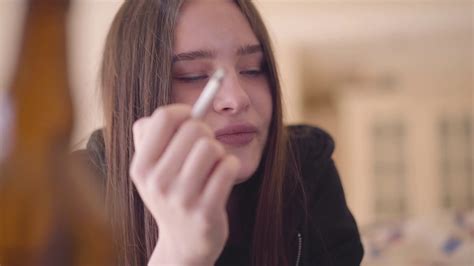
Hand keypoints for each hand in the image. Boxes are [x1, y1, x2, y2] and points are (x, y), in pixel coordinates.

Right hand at [129, 104, 239, 264]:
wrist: (184, 242)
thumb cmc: (172, 193)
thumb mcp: (150, 168)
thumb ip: (152, 134)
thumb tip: (180, 110)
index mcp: (141, 167)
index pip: (163, 117)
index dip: (183, 112)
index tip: (190, 119)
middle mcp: (157, 183)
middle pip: (194, 128)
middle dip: (205, 133)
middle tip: (203, 150)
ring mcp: (182, 199)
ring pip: (212, 146)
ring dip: (218, 152)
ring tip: (211, 167)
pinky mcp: (206, 212)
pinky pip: (228, 167)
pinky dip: (230, 166)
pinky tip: (222, 178)